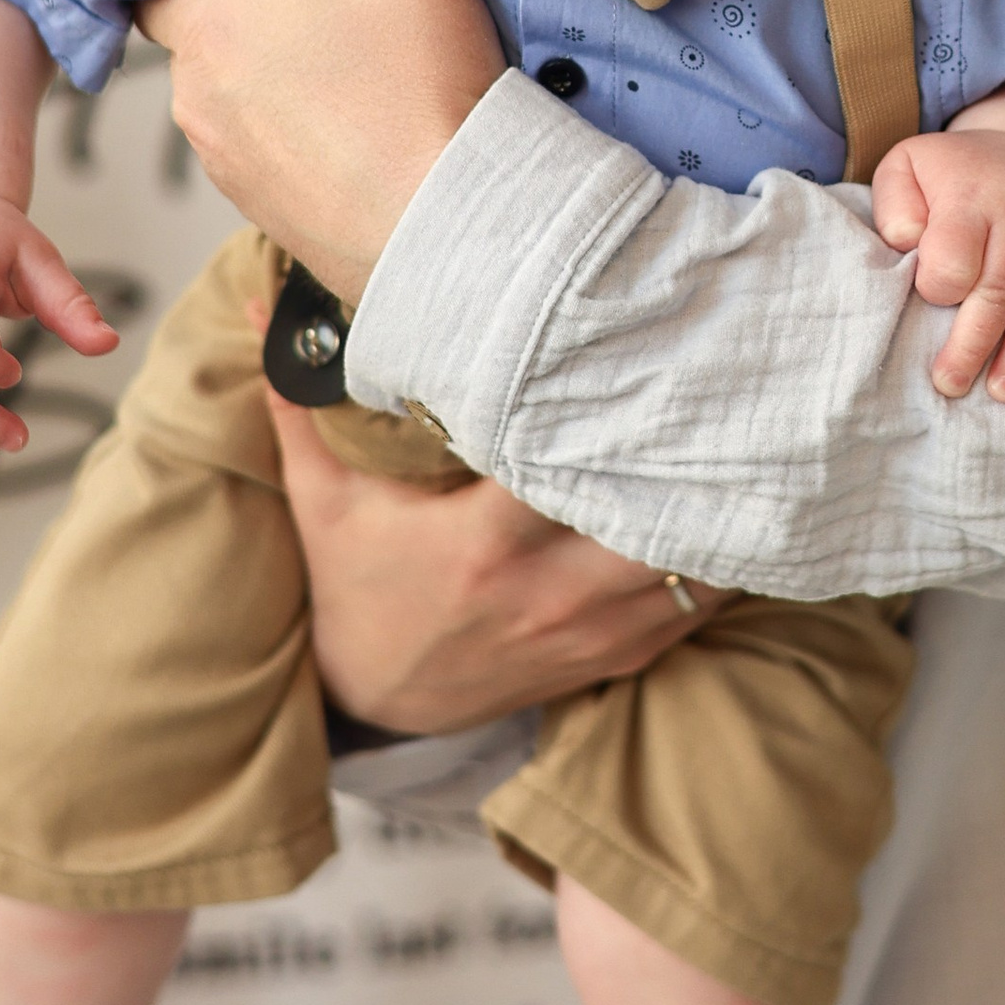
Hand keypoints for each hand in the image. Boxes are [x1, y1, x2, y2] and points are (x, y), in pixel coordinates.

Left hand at [139, 0, 503, 302]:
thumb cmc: (427, 90)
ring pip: (230, 100)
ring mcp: (221, 164)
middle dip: (252, 22)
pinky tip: (361, 132)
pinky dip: (295, 140)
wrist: (454, 233)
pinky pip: (261, 156)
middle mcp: (194, 98)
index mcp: (211, 25)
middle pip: (203, 39)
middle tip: (326, 8)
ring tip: (352, 75)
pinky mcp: (256, 215)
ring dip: (273, 84)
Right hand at [268, 391, 718, 733]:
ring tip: (735, 435)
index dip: (617, 407)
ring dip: (717, 502)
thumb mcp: (323, 497)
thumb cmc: (355, 585)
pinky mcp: (619, 654)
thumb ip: (302, 402)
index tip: (645, 351)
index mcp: (486, 542)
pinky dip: (720, 556)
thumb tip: (269, 305)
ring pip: (698, 562)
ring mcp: (593, 628)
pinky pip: (701, 603)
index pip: (574, 463)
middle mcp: (552, 589)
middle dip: (692, 452)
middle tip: (720, 382)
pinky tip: (728, 503)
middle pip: (659, 512)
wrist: (378, 699)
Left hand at [869, 128, 1004, 402]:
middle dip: (974, 344)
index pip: (954, 259)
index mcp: (970, 192)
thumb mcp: (907, 166)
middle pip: (999, 288)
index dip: (939, 290)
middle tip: (952, 386)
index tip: (927, 304)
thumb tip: (909, 245)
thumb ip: (895, 207)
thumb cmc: (955, 172)